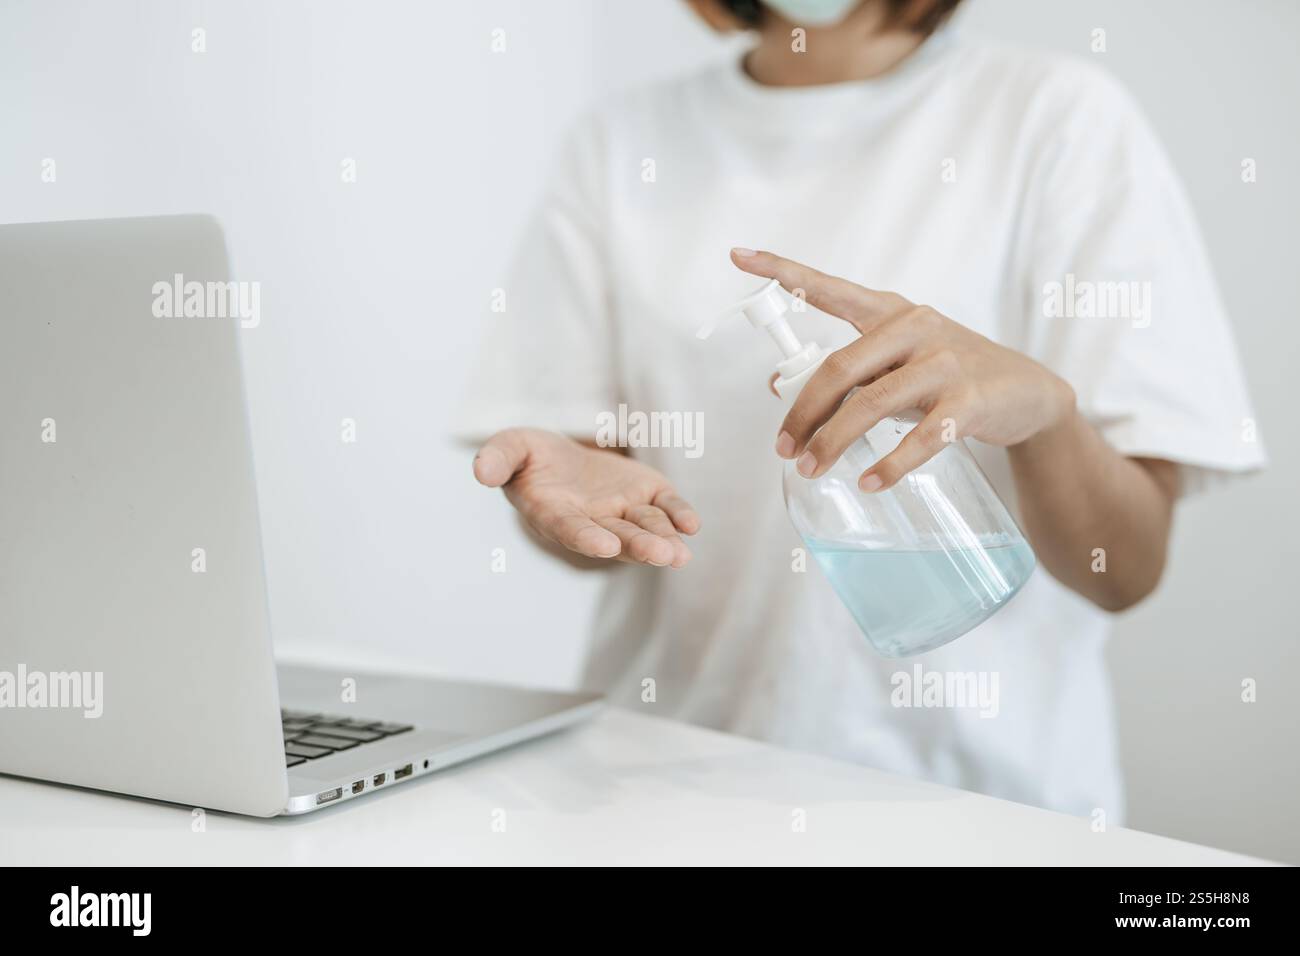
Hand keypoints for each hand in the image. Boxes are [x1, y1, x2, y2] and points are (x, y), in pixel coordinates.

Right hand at [473, 428, 698, 566]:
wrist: (563, 458)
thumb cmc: (530, 456)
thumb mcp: (511, 448)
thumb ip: (498, 458)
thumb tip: (480, 471)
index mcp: (554, 514)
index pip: (570, 529)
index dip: (586, 538)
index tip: (605, 547)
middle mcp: (592, 521)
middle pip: (617, 537)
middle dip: (638, 546)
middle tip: (660, 555)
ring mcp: (623, 511)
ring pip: (645, 528)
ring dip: (663, 540)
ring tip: (680, 554)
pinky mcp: (647, 496)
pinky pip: (666, 508)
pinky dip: (679, 516)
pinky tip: (691, 526)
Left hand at [732, 248, 1076, 490]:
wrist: (1025, 394)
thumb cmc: (946, 375)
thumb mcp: (895, 364)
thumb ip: (845, 372)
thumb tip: (774, 386)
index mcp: (890, 312)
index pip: (828, 289)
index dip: (783, 272)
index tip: (738, 256)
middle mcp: (915, 328)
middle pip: (839, 368)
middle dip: (803, 413)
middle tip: (782, 449)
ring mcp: (945, 363)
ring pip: (871, 405)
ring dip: (833, 443)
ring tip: (810, 470)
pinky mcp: (969, 402)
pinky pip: (920, 438)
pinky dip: (889, 466)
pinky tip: (869, 483)